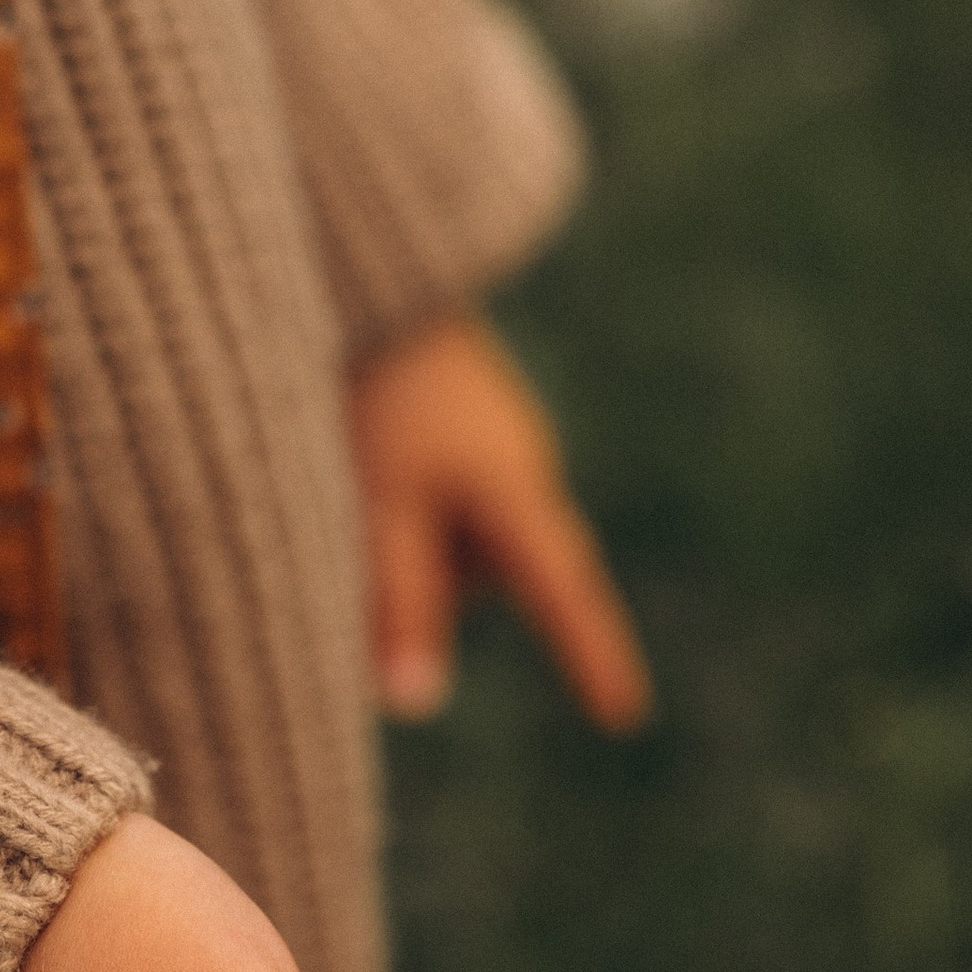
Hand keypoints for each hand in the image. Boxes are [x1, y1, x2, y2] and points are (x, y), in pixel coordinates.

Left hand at [347, 313, 652, 730]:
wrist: (369, 255)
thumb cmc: (368, 381)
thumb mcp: (377, 504)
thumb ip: (399, 603)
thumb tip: (416, 705)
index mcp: (515, 489)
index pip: (561, 596)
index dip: (590, 657)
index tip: (624, 716)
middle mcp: (521, 467)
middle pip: (479, 580)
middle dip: (423, 591)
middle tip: (350, 545)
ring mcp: (495, 439)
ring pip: (450, 540)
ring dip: (400, 542)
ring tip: (347, 475)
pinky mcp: (462, 419)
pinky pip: (435, 496)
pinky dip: (396, 503)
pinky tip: (357, 453)